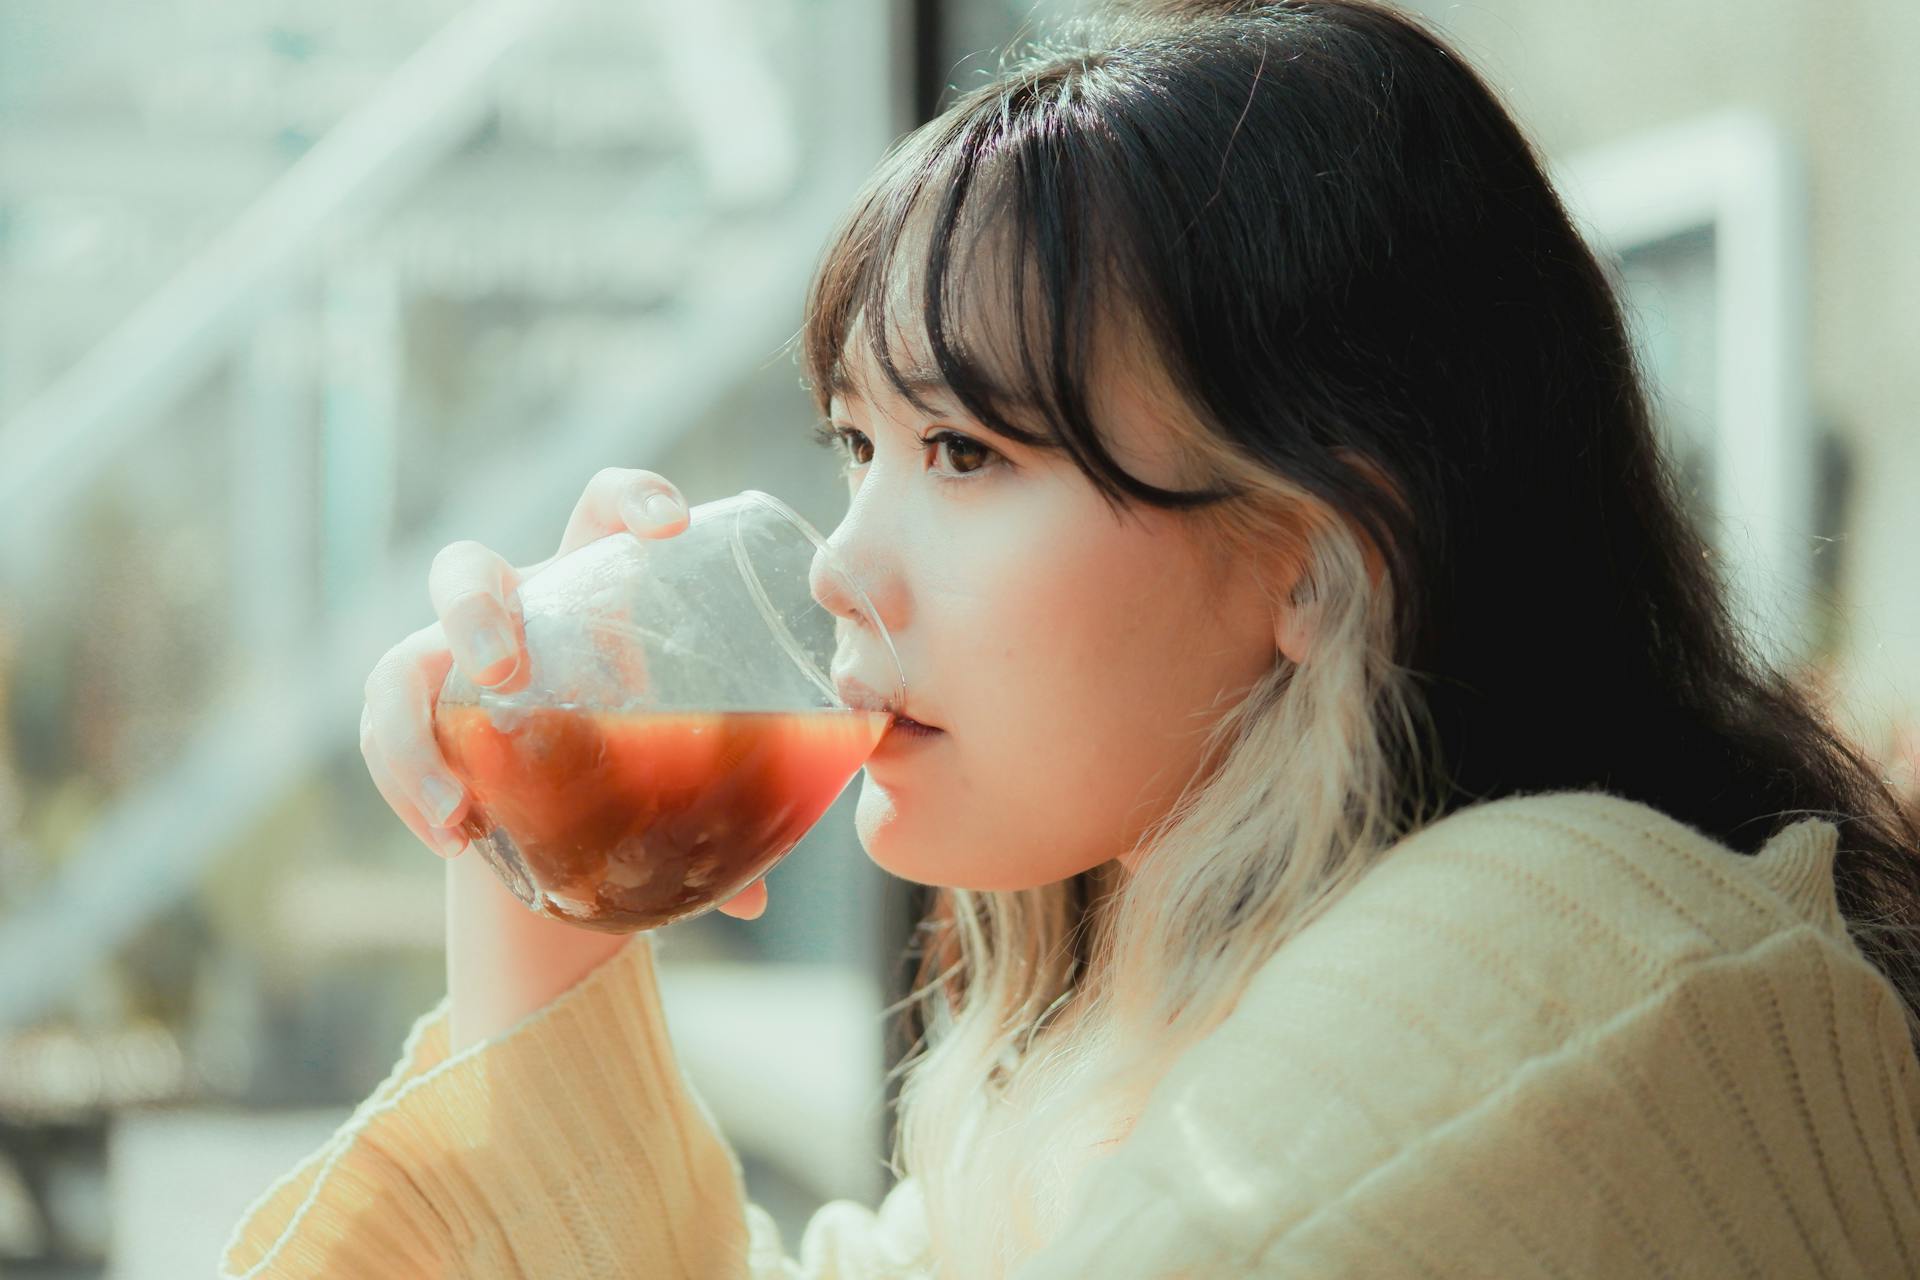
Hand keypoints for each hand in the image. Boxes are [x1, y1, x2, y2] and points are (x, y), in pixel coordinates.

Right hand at [358, 467, 769, 922]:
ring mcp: (448, 668)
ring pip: (402, 663)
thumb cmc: (640, 768)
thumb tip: (758, 905)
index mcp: (594, 594)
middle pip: (467, 570)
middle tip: (503, 670)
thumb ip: (723, 818)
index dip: (630, 497)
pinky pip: (383, 741)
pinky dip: (409, 789)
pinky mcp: (412, 727)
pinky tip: (455, 838)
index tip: (670, 529)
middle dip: (475, 609)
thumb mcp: (683, 773)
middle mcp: (511, 616)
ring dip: (415, 732)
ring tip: (460, 811)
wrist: (567, 823)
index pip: (601, 510)